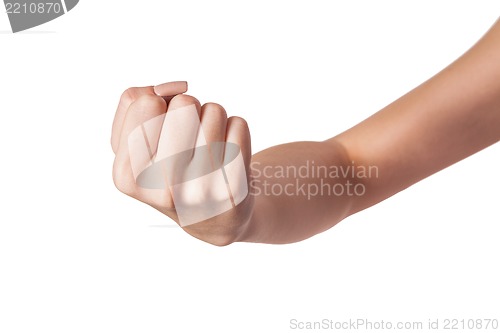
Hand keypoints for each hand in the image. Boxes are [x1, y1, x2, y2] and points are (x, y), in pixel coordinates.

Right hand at [111, 82, 253, 245]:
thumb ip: (134, 101)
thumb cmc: (170, 168)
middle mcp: (160, 189)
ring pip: (214, 110)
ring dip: (213, 120)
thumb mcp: (135, 140)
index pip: (148, 102)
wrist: (214, 216)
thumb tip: (177, 88)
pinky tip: (228, 157)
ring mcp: (199, 191)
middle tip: (190, 138)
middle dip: (189, 110)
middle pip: (185, 102)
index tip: (164, 130)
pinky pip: (239, 125)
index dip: (160, 106)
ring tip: (209, 149)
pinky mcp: (233, 189)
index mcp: (127, 176)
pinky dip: (236, 131)